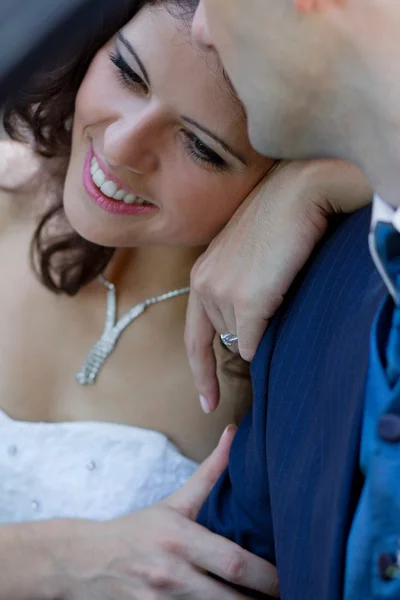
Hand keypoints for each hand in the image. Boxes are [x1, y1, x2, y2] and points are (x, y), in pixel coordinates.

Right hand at [55, 425, 278, 598]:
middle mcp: (172, 573)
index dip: (265, 576)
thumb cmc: (138, 529)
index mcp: (180, 538)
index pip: (232, 562)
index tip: (288, 579)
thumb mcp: (174, 502)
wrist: (86, 560)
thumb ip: (209, 473)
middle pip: (230, 599)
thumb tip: (233, 434)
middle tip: (286, 596)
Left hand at [185, 159, 371, 411]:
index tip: (207, 401)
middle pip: (226, 339)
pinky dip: (268, 340)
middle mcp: (204, 285)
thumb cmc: (276, 220)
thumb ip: (237, 293)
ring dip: (261, 332)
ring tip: (280, 292)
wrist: (296, 192)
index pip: (194, 338)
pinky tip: (281, 315)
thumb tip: (246, 335)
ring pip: (243, 341)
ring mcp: (223, 293)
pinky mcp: (247, 299)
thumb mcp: (244, 258)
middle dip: (246, 337)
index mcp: (200, 275)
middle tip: (271, 308)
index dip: (201, 373)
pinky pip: (256, 341)